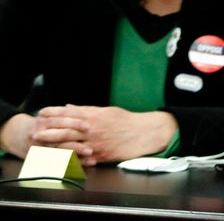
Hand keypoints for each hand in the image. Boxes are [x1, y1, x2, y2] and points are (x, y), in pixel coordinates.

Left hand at [32, 105, 177, 165]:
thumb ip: (87, 110)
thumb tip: (69, 107)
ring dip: (54, 148)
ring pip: (70, 146)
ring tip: (43, 149)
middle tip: (35, 134)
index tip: (42, 113)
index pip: (69, 113)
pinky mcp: (99, 156)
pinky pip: (81, 159)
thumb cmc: (125, 121)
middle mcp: (92, 130)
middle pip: (65, 131)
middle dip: (48, 132)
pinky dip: (69, 160)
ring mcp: (95, 144)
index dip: (54, 113)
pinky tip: (59, 161)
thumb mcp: (106, 111)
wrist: (143, 133)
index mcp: (94, 116)